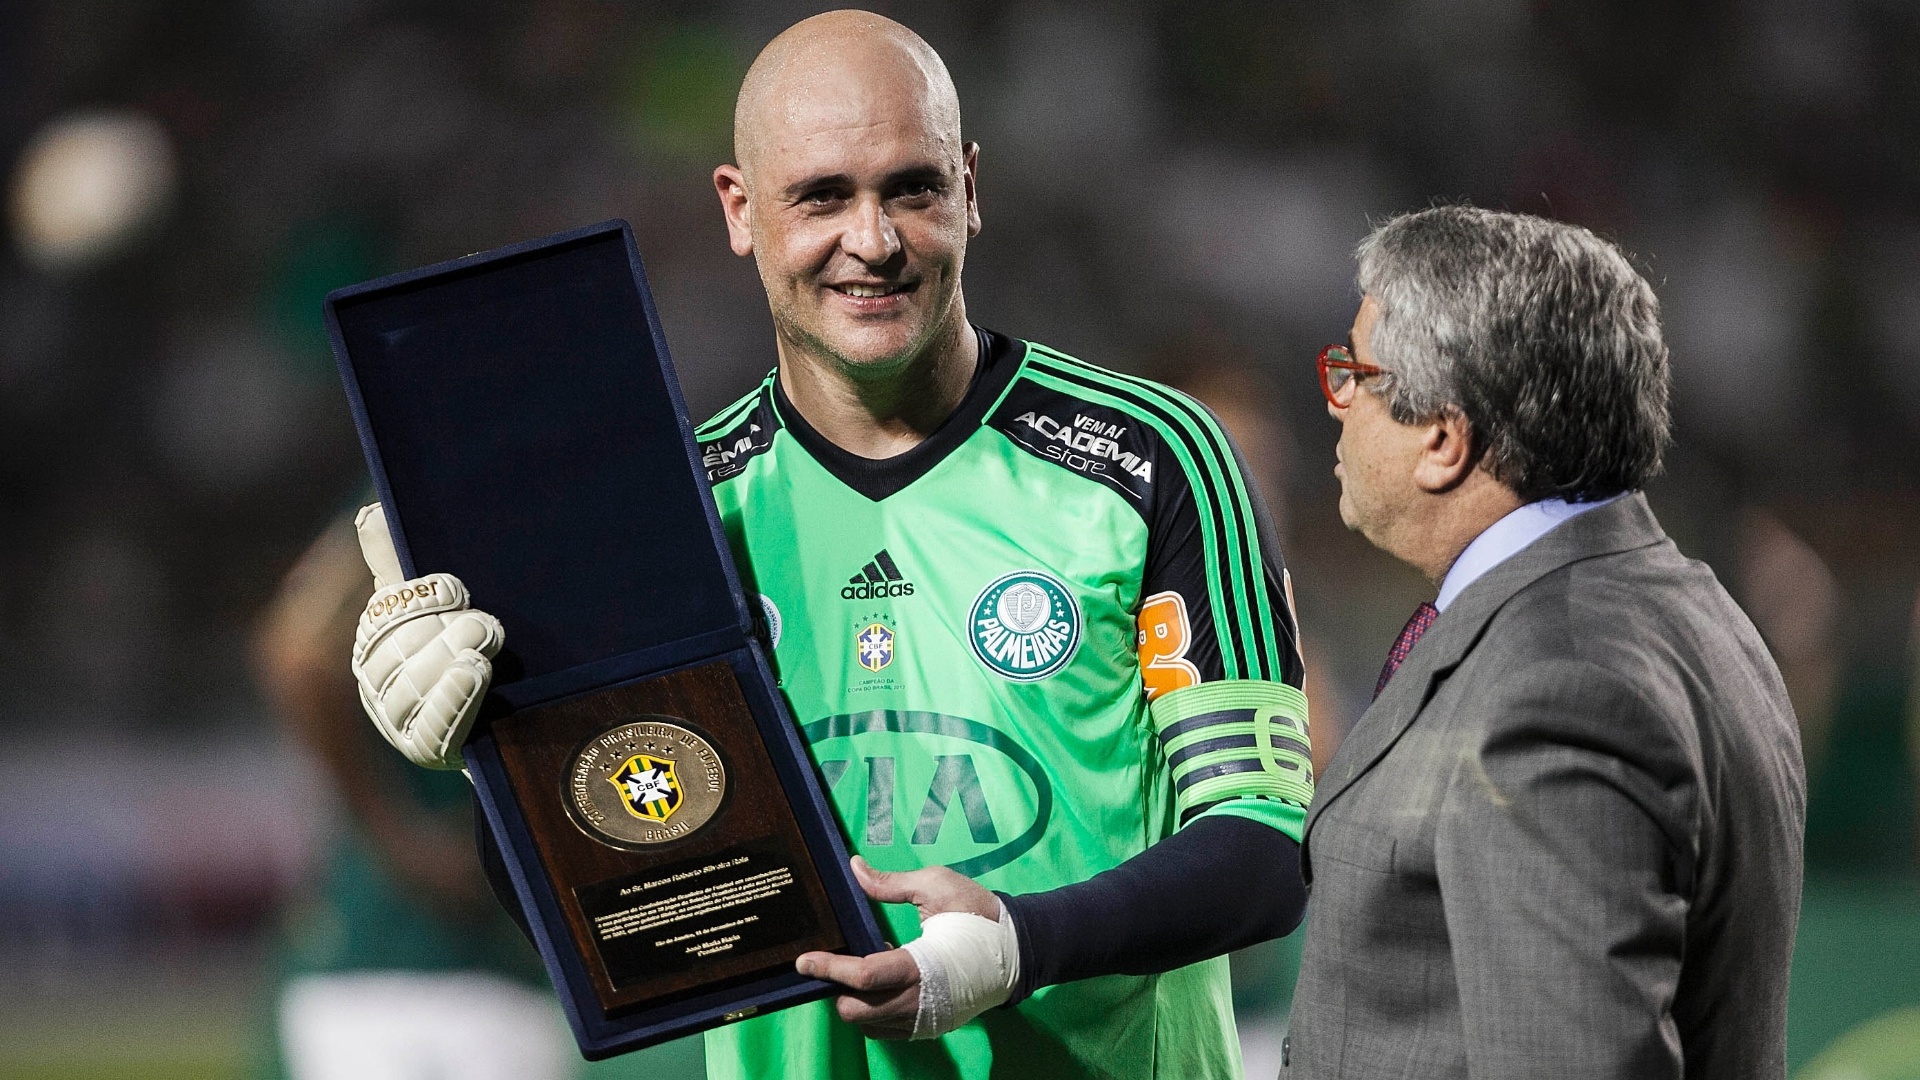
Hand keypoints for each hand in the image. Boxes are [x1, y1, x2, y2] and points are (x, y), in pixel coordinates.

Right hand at [349, 503, 504, 769]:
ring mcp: (399, 722)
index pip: (387, 614)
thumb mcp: (437, 603)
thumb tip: (370, 511)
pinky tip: (474, 673)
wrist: (519, 718)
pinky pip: (434, 726)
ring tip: (486, 647)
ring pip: (414, 687)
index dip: (422, 600)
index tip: (456, 589)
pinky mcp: (426, 752)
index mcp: (376, 641)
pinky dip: (455, 697)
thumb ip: (397, 561)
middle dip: (444, 631)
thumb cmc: (468, 646)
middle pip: (399, 651)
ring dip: (451, 661)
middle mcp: (379, 683)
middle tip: (485, 623)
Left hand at [796, 856, 1006, 1039]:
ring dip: (855, 1001)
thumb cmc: (977, 912)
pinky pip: (886, 1030)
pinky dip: (873, 1010)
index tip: (803, 960)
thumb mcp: (936, 886)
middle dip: (837, 990)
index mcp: (921, 966)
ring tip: (862, 970)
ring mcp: (925, 1018)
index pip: (862, 976)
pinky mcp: (929, 1025)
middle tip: (834, 964)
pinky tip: (881, 982)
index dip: (828, 968)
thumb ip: (890, 884)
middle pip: (857, 1011)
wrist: (1017, 949)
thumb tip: (854, 867)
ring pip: (868, 1025)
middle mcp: (920, 1001)